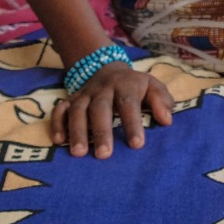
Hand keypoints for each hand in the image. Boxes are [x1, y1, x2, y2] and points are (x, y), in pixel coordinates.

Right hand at [50, 62, 173, 158]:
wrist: (107, 69)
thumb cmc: (135, 86)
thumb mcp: (152, 86)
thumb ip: (162, 101)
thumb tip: (167, 120)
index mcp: (125, 85)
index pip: (128, 104)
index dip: (132, 123)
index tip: (137, 145)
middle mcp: (102, 89)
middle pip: (100, 108)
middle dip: (101, 131)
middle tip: (104, 155)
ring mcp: (84, 94)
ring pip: (77, 110)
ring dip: (77, 131)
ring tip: (79, 153)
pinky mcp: (70, 100)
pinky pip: (60, 110)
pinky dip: (57, 123)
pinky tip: (58, 141)